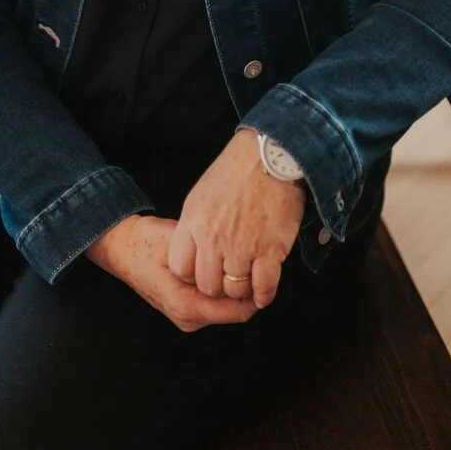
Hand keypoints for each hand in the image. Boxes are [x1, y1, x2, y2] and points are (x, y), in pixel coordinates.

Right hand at [84, 214, 259, 331]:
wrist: (121, 247)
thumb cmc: (145, 242)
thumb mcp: (179, 242)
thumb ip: (208, 255)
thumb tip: (240, 256)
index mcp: (187, 305)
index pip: (238, 311)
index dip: (254, 289)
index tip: (262, 266)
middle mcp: (188, 318)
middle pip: (234, 311)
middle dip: (246, 288)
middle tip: (253, 260)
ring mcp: (186, 317)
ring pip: (225, 308)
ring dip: (233, 288)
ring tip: (237, 260)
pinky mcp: (185, 309)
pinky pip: (214, 304)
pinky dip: (221, 288)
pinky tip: (220, 266)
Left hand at [167, 130, 306, 310]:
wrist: (270, 154)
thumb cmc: (238, 168)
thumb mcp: (202, 193)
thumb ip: (196, 224)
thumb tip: (197, 248)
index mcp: (193, 222)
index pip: (180, 268)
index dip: (192, 274)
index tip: (204, 271)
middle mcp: (213, 239)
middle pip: (207, 285)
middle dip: (217, 286)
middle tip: (228, 279)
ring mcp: (241, 247)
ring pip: (234, 290)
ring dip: (241, 290)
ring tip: (248, 282)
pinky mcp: (270, 251)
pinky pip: (263, 288)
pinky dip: (263, 295)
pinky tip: (264, 292)